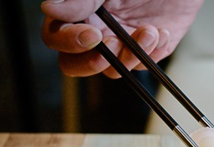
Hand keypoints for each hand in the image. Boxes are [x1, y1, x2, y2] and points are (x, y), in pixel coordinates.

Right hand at [41, 0, 202, 77]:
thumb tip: (51, 8)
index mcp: (80, 13)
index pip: (56, 38)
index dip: (69, 42)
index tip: (92, 35)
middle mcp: (97, 32)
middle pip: (77, 64)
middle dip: (94, 61)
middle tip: (113, 43)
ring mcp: (121, 44)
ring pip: (113, 70)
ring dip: (131, 55)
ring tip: (150, 31)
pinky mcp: (146, 52)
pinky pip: (143, 65)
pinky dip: (153, 52)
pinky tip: (162, 32)